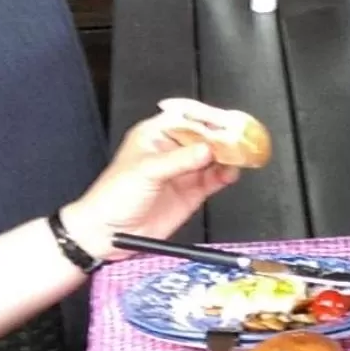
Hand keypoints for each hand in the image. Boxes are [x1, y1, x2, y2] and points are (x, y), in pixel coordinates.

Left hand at [61, 111, 240, 261]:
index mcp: (156, 135)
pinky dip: (227, 174)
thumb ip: (178, 160)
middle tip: (241, 138)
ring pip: (215, 156)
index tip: (226, 121)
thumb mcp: (145, 171)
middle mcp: (172, 150)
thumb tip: (207, 149)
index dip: (208, 116)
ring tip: (242, 156)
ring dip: (230, 155)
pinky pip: (216, 178)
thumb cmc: (112, 197)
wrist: (107, 234)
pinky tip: (232, 173)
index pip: (188, 117)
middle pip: (207, 135)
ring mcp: (184, 171)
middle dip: (225, 136)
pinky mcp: (192, 191)